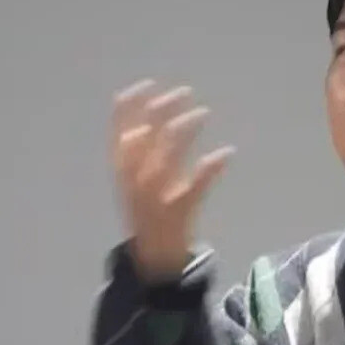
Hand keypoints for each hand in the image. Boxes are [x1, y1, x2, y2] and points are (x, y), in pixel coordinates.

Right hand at [111, 78, 233, 280]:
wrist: (153, 259)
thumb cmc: (147, 212)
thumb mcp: (132, 180)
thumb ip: (134, 147)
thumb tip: (133, 106)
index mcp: (122, 176)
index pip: (119, 137)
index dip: (128, 110)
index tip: (145, 85)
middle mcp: (134, 185)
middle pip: (142, 144)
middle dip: (160, 114)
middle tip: (183, 92)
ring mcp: (155, 199)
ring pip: (164, 162)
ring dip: (181, 134)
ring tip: (202, 112)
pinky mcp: (179, 213)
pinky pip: (194, 189)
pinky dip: (209, 170)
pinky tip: (225, 152)